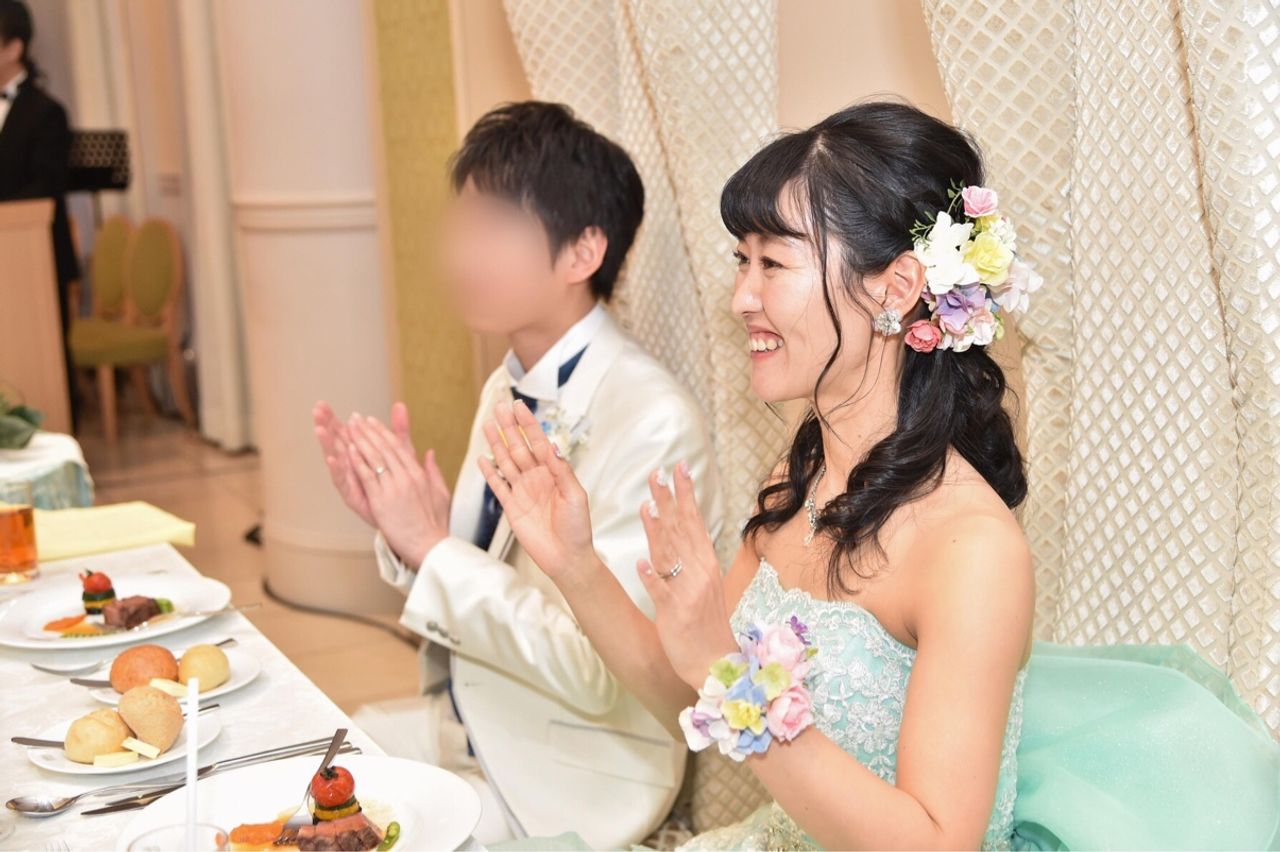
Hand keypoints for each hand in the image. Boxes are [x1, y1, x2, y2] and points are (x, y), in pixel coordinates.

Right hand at [313, 401, 416, 526]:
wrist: (410, 520)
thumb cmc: (403, 486)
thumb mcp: (403, 454)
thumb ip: (399, 431)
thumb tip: (400, 405)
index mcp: (361, 456)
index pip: (344, 434)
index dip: (333, 420)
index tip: (322, 404)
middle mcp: (352, 468)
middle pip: (336, 444)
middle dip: (325, 427)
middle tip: (315, 411)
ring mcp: (352, 482)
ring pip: (337, 460)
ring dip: (328, 445)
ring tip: (319, 430)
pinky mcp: (355, 497)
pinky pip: (345, 482)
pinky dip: (339, 470)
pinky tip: (332, 459)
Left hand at [342, 410, 451, 566]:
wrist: (429, 544)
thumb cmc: (435, 523)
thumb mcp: (440, 493)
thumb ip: (433, 471)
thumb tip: (430, 453)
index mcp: (419, 474)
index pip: (398, 447)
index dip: (383, 432)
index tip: (372, 421)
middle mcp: (406, 477)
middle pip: (384, 448)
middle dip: (368, 431)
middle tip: (356, 418)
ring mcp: (394, 487)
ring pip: (375, 458)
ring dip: (360, 440)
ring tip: (349, 427)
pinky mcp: (382, 500)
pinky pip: (368, 476)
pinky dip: (358, 461)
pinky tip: (349, 449)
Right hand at [477, 400, 596, 580]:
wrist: (567, 558)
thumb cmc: (578, 528)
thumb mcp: (575, 496)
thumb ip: (561, 471)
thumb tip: (550, 446)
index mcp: (554, 473)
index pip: (538, 442)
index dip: (528, 424)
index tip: (518, 406)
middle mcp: (537, 478)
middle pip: (519, 447)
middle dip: (509, 427)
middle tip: (499, 406)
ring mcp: (523, 492)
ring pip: (506, 462)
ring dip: (497, 444)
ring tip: (488, 425)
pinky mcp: (512, 508)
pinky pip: (498, 486)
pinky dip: (490, 473)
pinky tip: (483, 459)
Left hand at [636, 462, 737, 689]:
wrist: (716, 664)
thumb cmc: (706, 624)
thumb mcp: (702, 584)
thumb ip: (689, 557)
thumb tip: (675, 528)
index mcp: (707, 564)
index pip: (695, 521)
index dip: (686, 494)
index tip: (679, 468)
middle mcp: (699, 573)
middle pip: (682, 530)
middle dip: (670, 500)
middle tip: (658, 473)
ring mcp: (687, 593)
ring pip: (671, 555)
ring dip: (658, 529)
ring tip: (646, 504)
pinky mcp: (675, 614)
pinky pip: (662, 593)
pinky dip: (652, 578)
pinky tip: (641, 563)